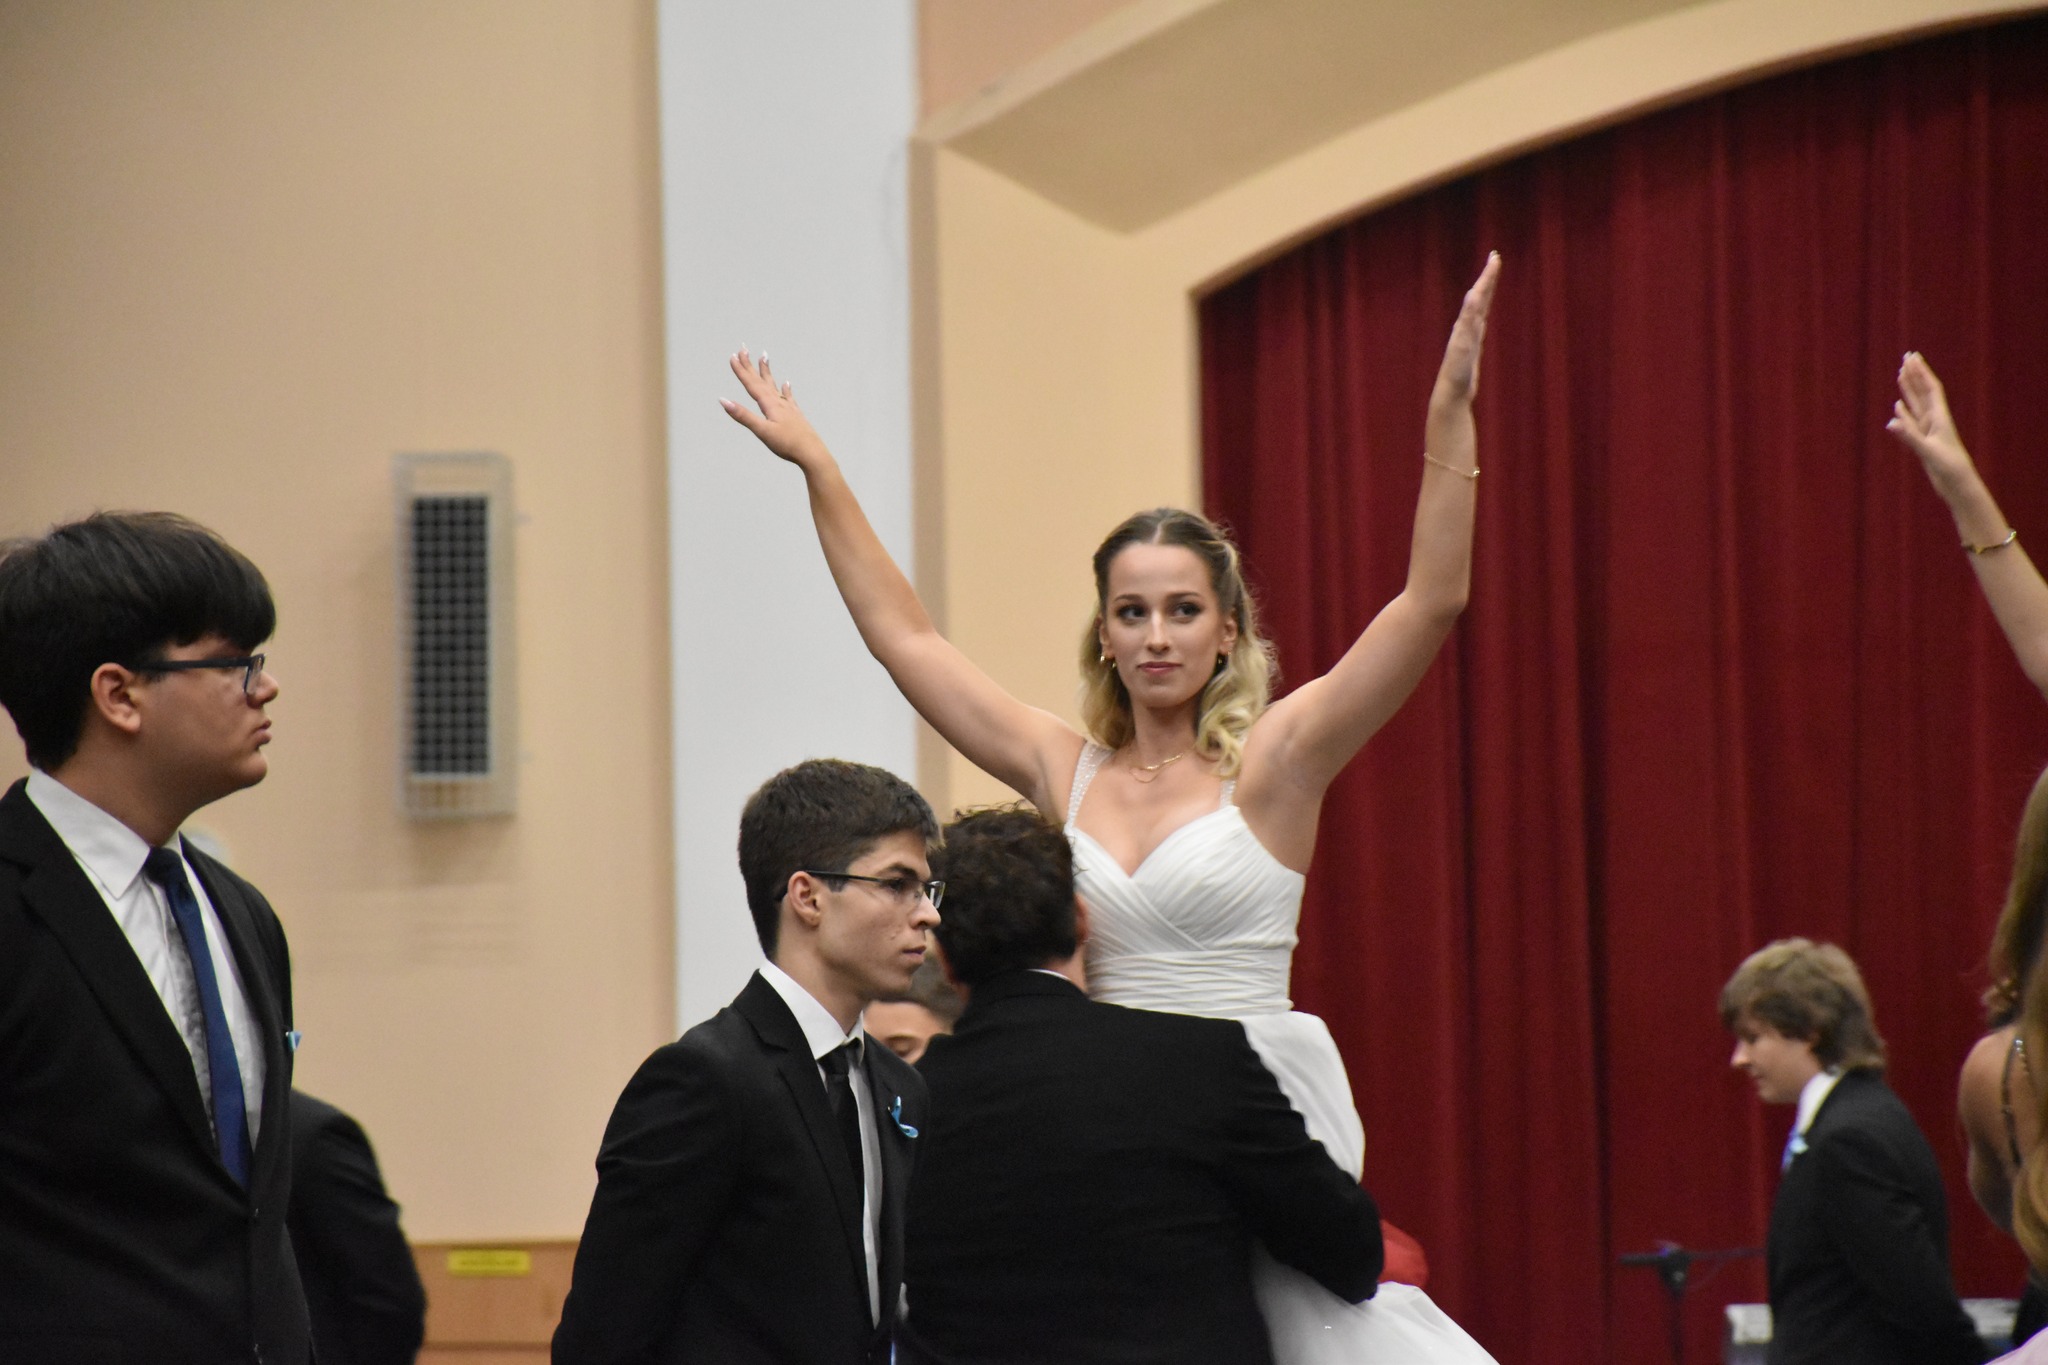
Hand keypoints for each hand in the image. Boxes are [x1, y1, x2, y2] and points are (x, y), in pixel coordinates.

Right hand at [720, 347, 828, 468]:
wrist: (812, 453)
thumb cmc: (788, 444)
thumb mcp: (762, 431)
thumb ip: (743, 416)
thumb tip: (723, 401)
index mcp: (770, 405)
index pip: (752, 384)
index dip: (741, 371)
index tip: (733, 356)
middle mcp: (779, 402)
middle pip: (761, 381)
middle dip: (751, 365)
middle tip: (744, 348)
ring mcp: (789, 408)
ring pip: (774, 385)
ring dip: (767, 372)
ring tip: (764, 357)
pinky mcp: (796, 415)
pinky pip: (788, 397)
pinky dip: (785, 389)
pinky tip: (787, 384)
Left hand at [1431, 252, 1501, 409]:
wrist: (1451, 394)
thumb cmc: (1457, 371)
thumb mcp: (1464, 343)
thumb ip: (1468, 319)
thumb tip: (1472, 295)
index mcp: (1465, 323)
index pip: (1479, 293)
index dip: (1488, 276)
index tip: (1495, 257)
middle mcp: (1465, 326)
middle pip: (1479, 296)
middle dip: (1488, 278)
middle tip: (1495, 258)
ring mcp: (1468, 336)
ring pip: (1479, 308)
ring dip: (1485, 291)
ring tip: (1491, 278)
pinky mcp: (1471, 347)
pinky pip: (1479, 323)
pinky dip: (1482, 313)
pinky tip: (1482, 313)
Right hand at [1886, 351, 1975, 486]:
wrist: (1957, 483)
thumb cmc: (1948, 467)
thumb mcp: (1928, 451)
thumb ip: (1909, 436)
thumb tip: (1890, 423)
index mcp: (1939, 418)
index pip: (1930, 388)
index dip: (1921, 372)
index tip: (1912, 357)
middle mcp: (1934, 420)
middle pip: (1923, 391)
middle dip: (1915, 374)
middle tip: (1906, 357)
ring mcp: (1928, 430)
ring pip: (1916, 404)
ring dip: (1909, 389)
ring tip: (1901, 374)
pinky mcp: (1923, 441)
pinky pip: (1911, 423)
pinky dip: (1903, 413)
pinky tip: (1897, 407)